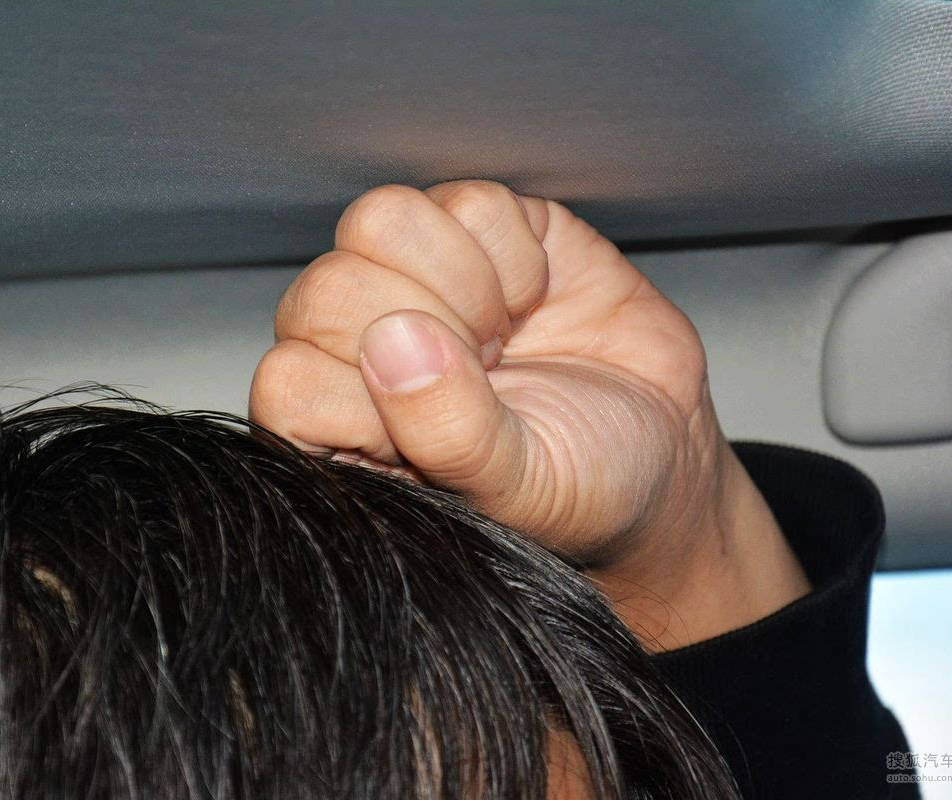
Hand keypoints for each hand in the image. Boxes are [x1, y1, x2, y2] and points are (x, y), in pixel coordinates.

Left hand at [250, 181, 807, 648]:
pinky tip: (533, 301)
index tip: (447, 426)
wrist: (662, 449)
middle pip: (328, 289)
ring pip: (380, 221)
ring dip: (465, 283)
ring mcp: (407, 274)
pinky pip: (467, 202)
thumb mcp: (521, 489)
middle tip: (489, 377)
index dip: (373, 396)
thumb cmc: (579, 488)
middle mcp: (353, 345)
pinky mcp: (471, 224)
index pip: (290, 382)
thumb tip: (392, 340)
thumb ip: (448, 432)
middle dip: (429, 333)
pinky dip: (518, 254)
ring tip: (503, 336)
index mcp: (337, 428)